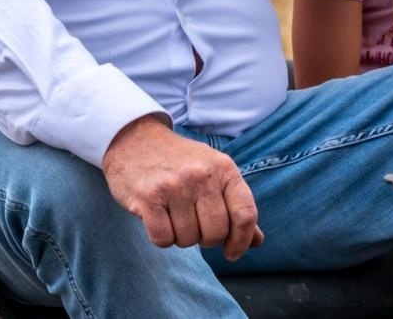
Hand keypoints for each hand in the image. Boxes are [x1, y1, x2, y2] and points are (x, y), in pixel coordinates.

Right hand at [102, 115, 262, 259]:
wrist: (136, 140)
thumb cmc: (180, 162)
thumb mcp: (214, 173)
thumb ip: (236, 205)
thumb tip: (256, 242)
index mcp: (224, 168)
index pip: (246, 213)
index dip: (242, 240)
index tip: (232, 252)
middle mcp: (202, 175)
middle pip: (216, 232)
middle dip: (206, 239)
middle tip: (195, 225)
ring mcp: (175, 186)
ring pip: (188, 239)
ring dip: (181, 237)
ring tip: (174, 215)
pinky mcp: (148, 198)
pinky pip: (163, 239)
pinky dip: (162, 238)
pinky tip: (158, 219)